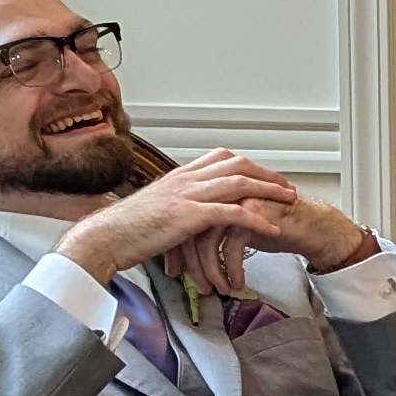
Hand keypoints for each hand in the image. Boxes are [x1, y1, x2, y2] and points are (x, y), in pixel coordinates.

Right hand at [58, 154, 372, 293]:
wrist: (106, 238)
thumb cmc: (126, 230)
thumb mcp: (156, 210)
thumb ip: (176, 206)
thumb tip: (189, 216)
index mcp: (179, 175)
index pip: (222, 158)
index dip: (248, 165)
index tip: (266, 176)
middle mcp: (186, 178)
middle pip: (237, 164)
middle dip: (267, 174)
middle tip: (287, 186)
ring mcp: (188, 194)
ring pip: (239, 182)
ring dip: (269, 191)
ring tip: (289, 202)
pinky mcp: (189, 215)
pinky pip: (231, 212)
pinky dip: (255, 218)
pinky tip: (271, 227)